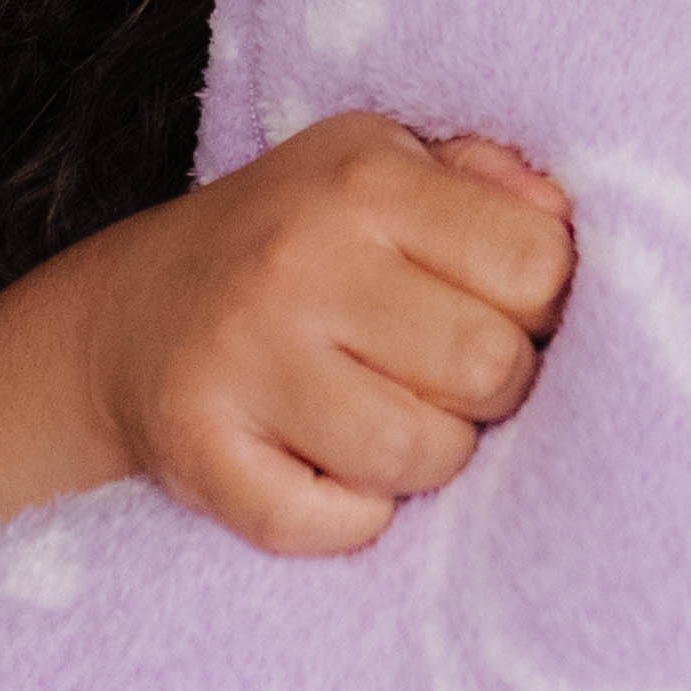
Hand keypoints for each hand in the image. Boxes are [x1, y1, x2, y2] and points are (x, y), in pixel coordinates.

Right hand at [82, 116, 574, 556]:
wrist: (128, 315)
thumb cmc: (294, 241)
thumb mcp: (382, 165)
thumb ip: (487, 183)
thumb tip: (562, 223)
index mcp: (366, 181)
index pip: (536, 264)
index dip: (539, 303)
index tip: (498, 309)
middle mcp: (301, 262)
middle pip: (489, 367)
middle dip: (492, 389)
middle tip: (443, 376)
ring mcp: (244, 360)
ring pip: (419, 456)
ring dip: (428, 457)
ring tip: (391, 420)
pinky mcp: (200, 451)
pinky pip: (330, 525)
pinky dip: (351, 518)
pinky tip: (330, 471)